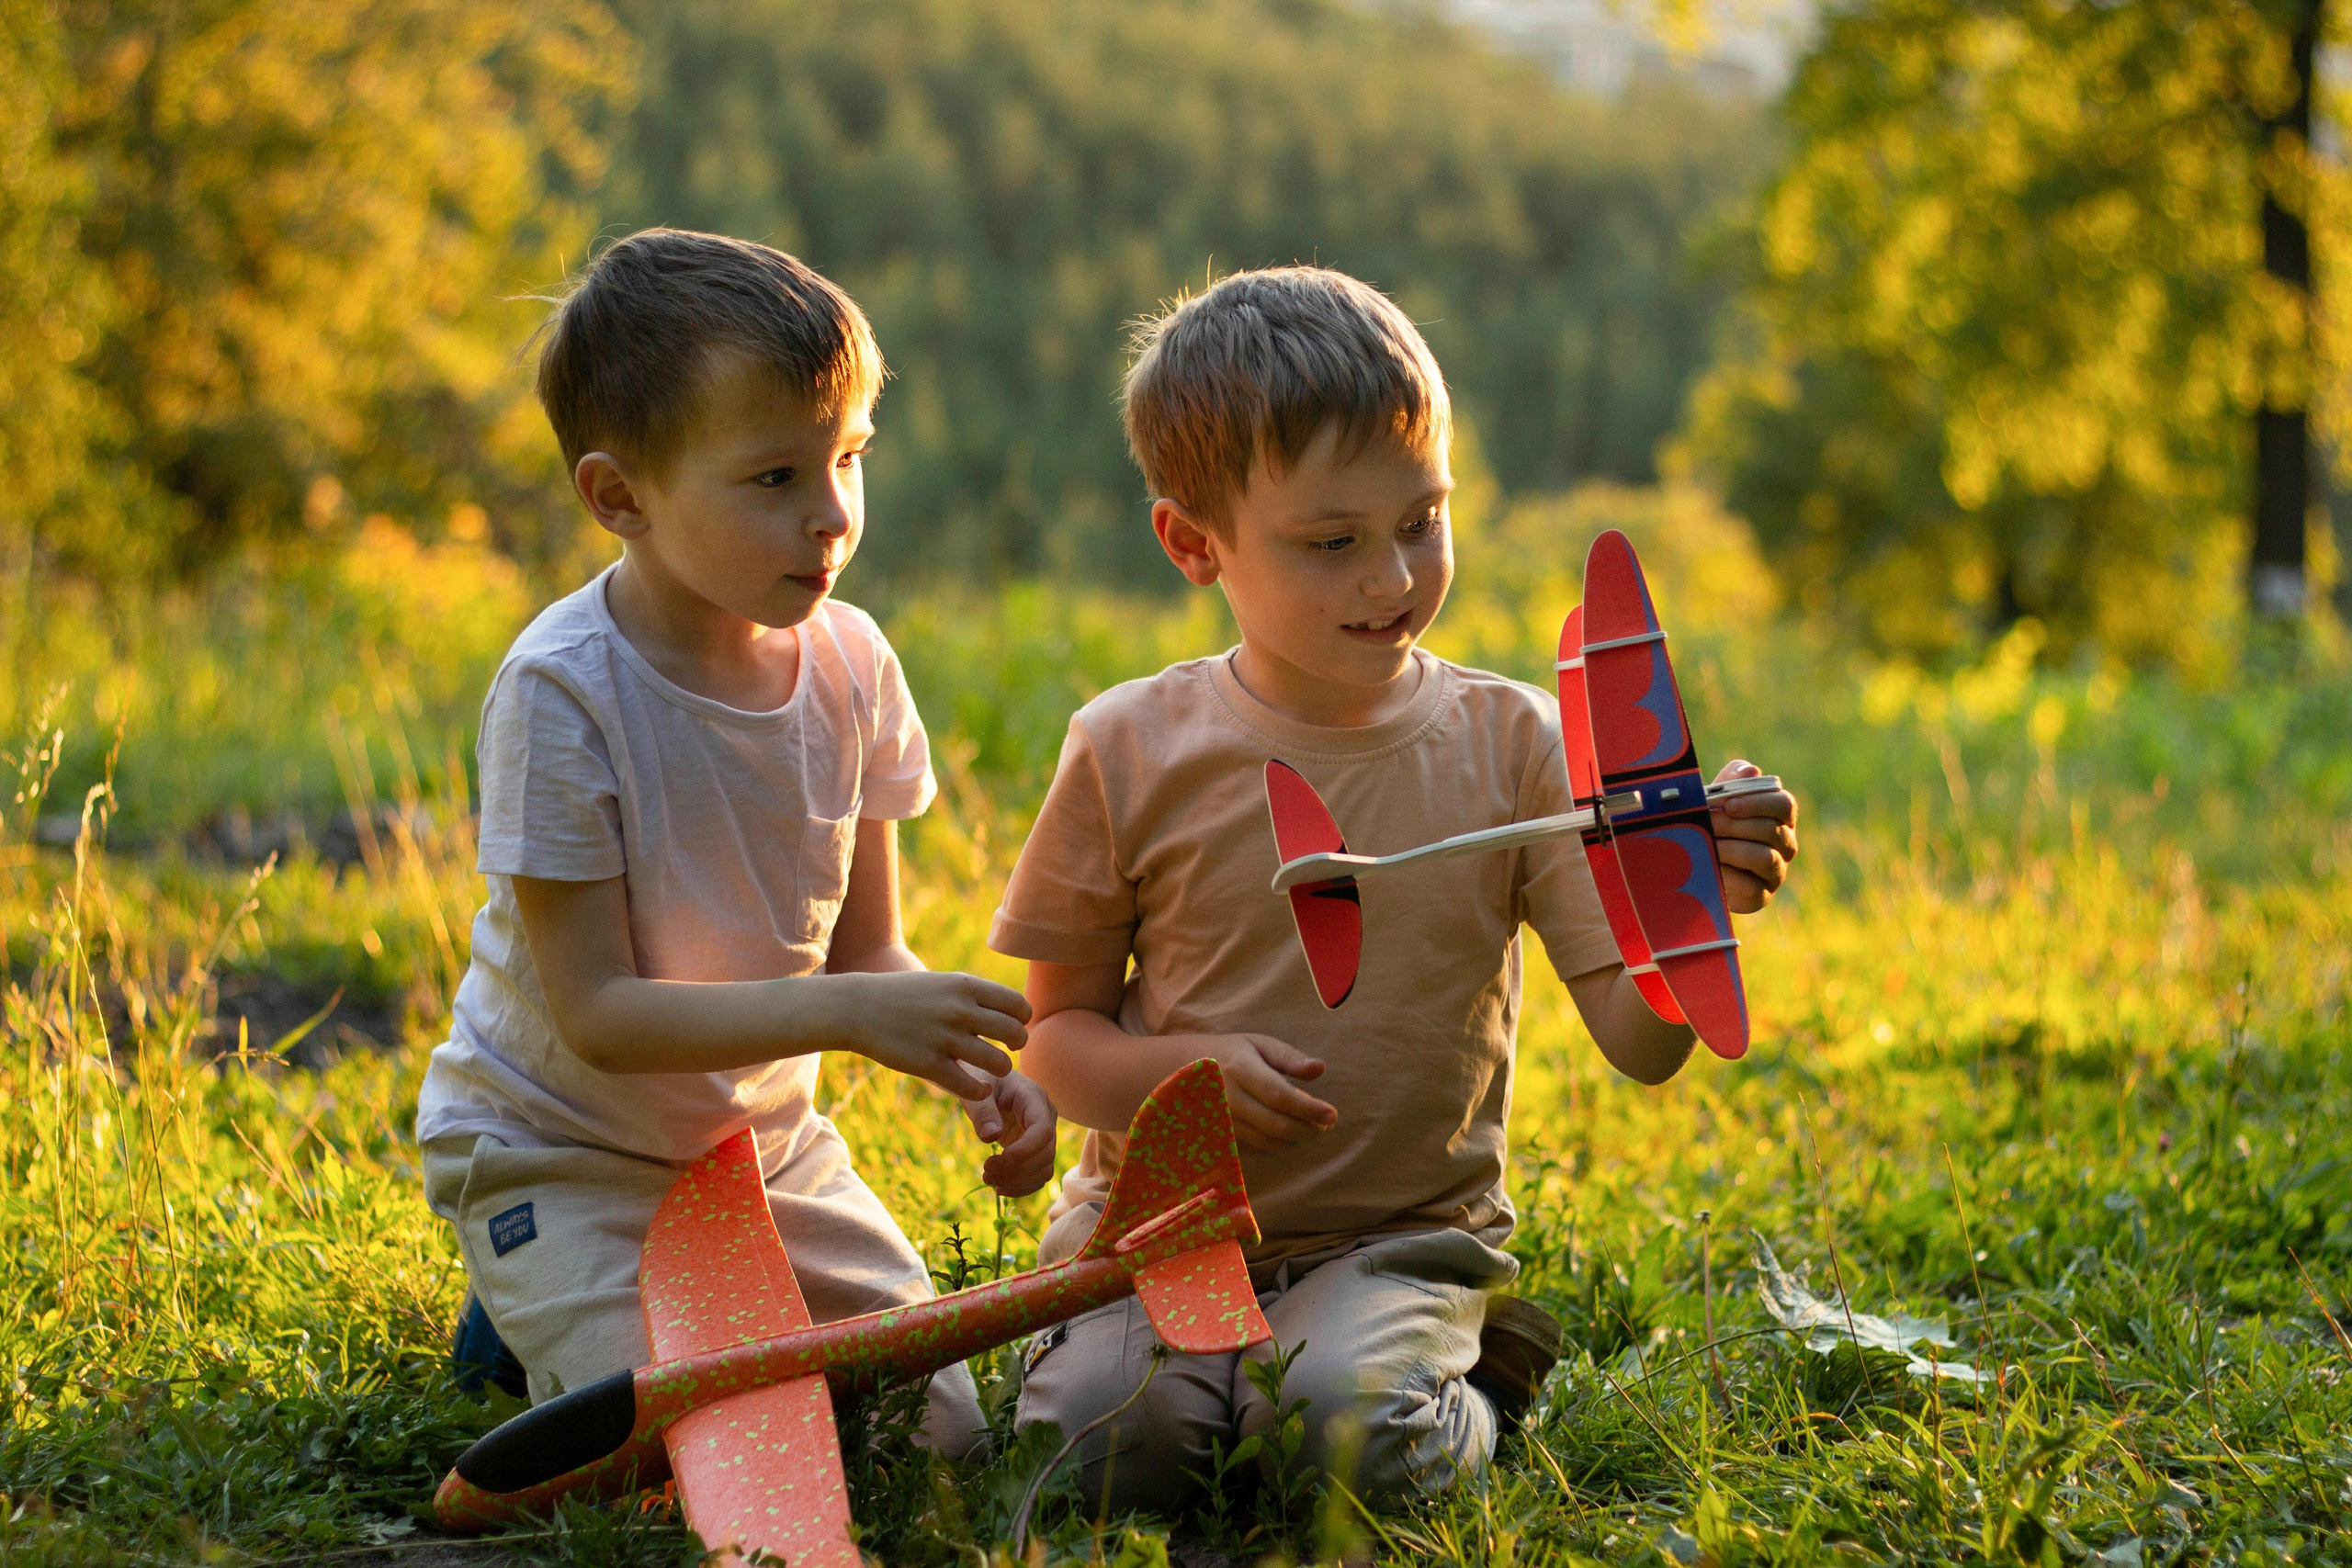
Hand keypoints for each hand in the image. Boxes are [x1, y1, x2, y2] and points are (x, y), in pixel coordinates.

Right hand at [843, 971, 1031, 1097]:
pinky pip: (970, 1086)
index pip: (1017, 1005)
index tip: (1013, 1027)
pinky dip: (981, 1090)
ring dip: (1001, 1070)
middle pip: (1014, 1033)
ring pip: (998, 1063)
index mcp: (965, 986)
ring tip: (993, 1070)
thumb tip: (1013, 1011)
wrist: (858, 1007)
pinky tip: (977, 1087)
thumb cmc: (906, 996)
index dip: (1022, 1020)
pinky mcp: (928, 1065)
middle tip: (1007, 1050)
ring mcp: (944, 1038)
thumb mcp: (944, 983)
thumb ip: (976, 995)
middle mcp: (959, 1010)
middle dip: (1017, 1045)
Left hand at [962, 1071, 1057, 1197]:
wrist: (985, 1081)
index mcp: (1034, 1098)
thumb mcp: (976, 1091)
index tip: (999, 1160)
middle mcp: (1045, 1117)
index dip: (1025, 1150)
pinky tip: (1000, 1189)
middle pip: (1045, 1153)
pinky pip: (1038, 1174)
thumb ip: (983, 1111)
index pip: (1043, 1130)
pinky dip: (1022, 1186)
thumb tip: (991, 1137)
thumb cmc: (979, 1080)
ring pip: (1044, 1167)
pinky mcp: (1035, 1148)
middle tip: (985, 1172)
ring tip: (988, 1180)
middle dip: (1016, 1169)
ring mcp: (1043, 1134)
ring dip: (1018, 1181)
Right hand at [1209, 1035, 1337, 1152]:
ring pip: (1267, 1141)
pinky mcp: (1219, 1137)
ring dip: (1295, 1138)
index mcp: (1239, 1069)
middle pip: (1275, 1124)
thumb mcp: (1257, 1044)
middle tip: (1326, 1124)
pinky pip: (1255, 1149)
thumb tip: (1320, 1069)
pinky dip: (1277, 1144)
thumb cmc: (1230, 1054)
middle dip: (1307, 1129)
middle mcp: (1228, 1098)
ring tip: (1309, 1127)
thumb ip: (1289, 1057)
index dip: (1308, 1109)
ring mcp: (1221, 1122)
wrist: (1181, 1070)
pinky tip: (1287, 1133)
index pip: (1279, 1095)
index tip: (1331, 1114)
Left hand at [1709, 759, 1797, 912]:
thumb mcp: (1717, 799)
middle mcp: (1785, 844)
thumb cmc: (1712, 825)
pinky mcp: (1762, 896)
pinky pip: (1752, 887)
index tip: (1729, 804)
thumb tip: (1751, 771)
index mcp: (1780, 816)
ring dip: (1732, 850)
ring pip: (1765, 859)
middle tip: (1707, 824)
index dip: (1758, 803)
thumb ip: (1732, 780)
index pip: (1784, 804)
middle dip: (1735, 826)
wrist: (1694, 865)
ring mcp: (1776, 872)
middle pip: (1772, 831)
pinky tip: (1710, 868)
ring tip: (1708, 845)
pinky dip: (1728, 877)